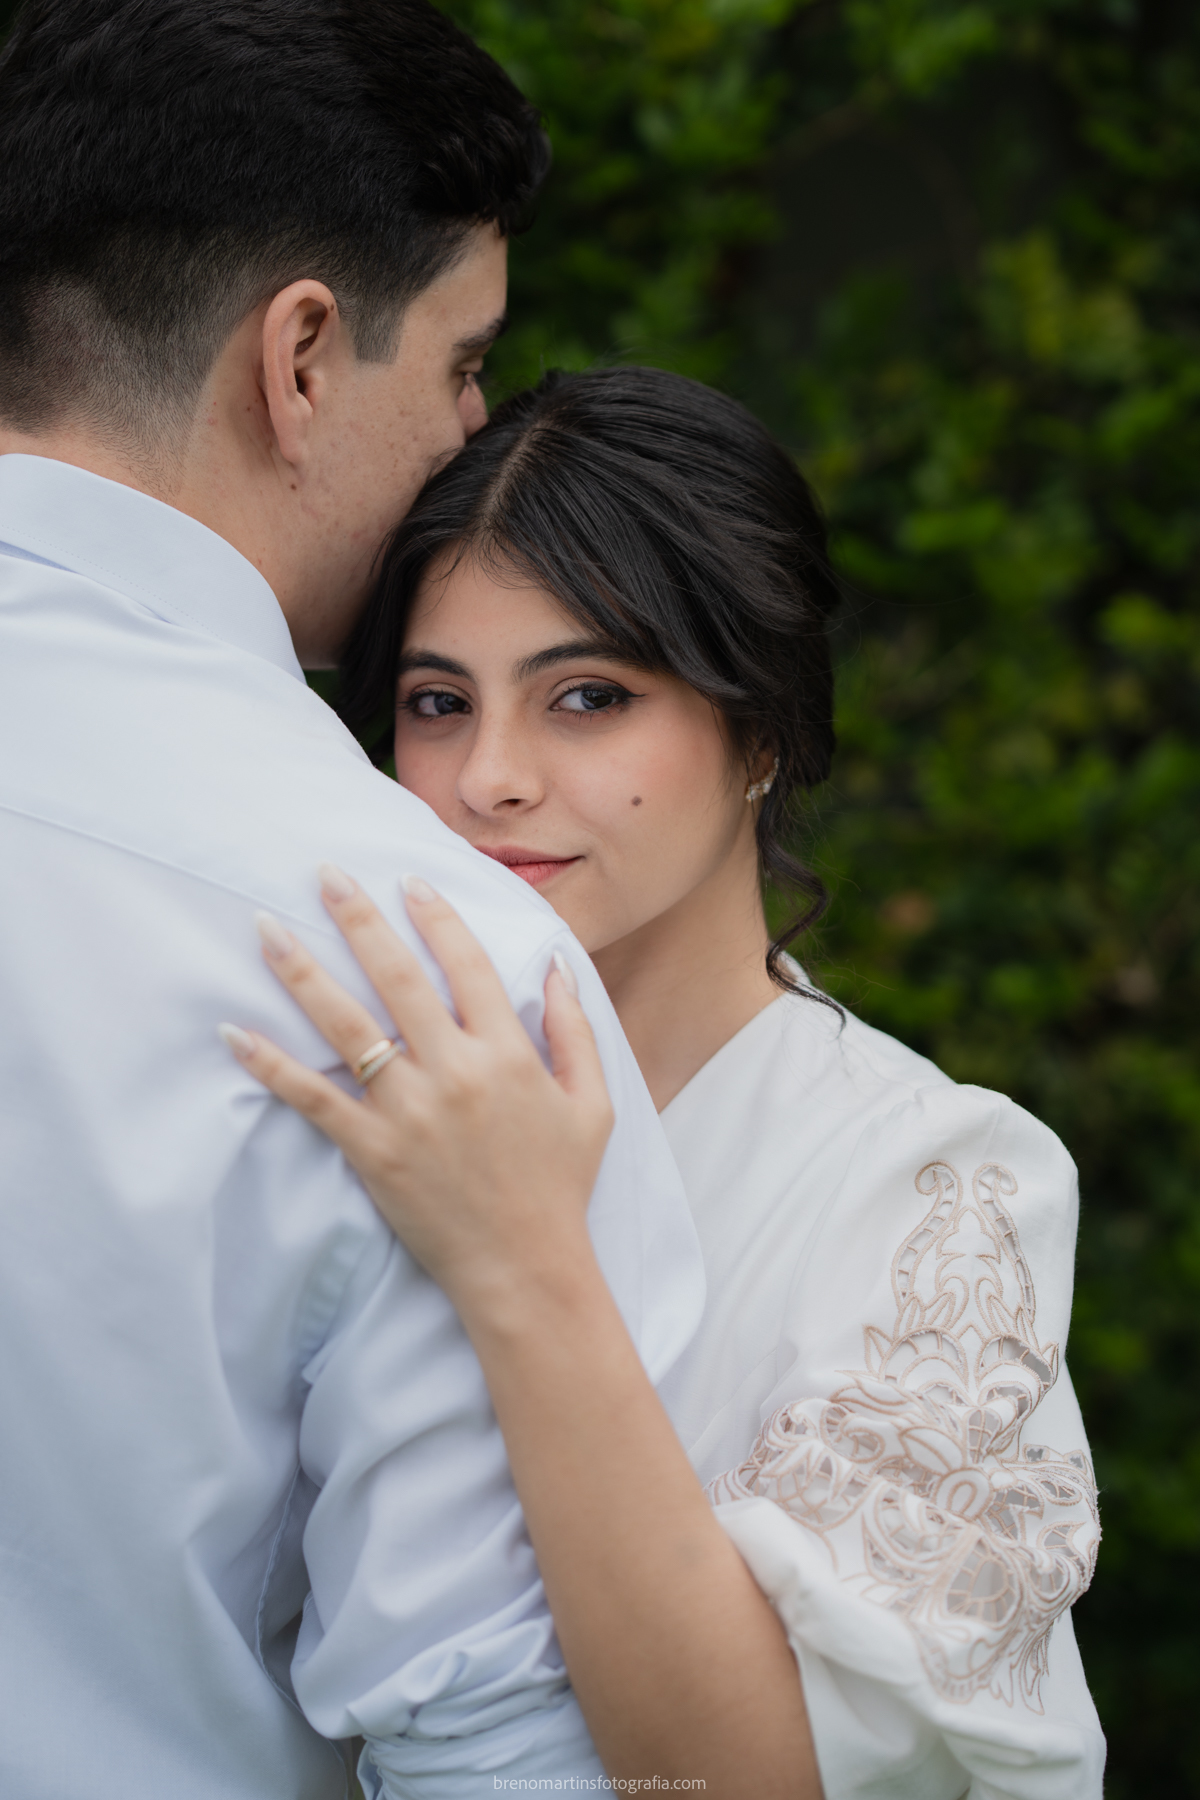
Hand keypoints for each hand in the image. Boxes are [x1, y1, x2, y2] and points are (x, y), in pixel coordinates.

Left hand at [220, 867, 613, 1312]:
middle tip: (324, 874)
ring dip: (302, 970)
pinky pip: (313, 1098)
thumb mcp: (593, 1102)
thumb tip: (558, 967)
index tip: (409, 882)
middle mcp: (454, 1071)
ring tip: (267, 927)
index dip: (436, 917)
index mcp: (508, 1053)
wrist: (526, 1268)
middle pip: (395, 977)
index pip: (466, 965)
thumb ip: (576, 1029)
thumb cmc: (560, 1185)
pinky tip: (235, 1031)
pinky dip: (271, 1064)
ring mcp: (409, 1110)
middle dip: (356, 918)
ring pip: (346, 1025)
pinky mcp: (372, 1151)